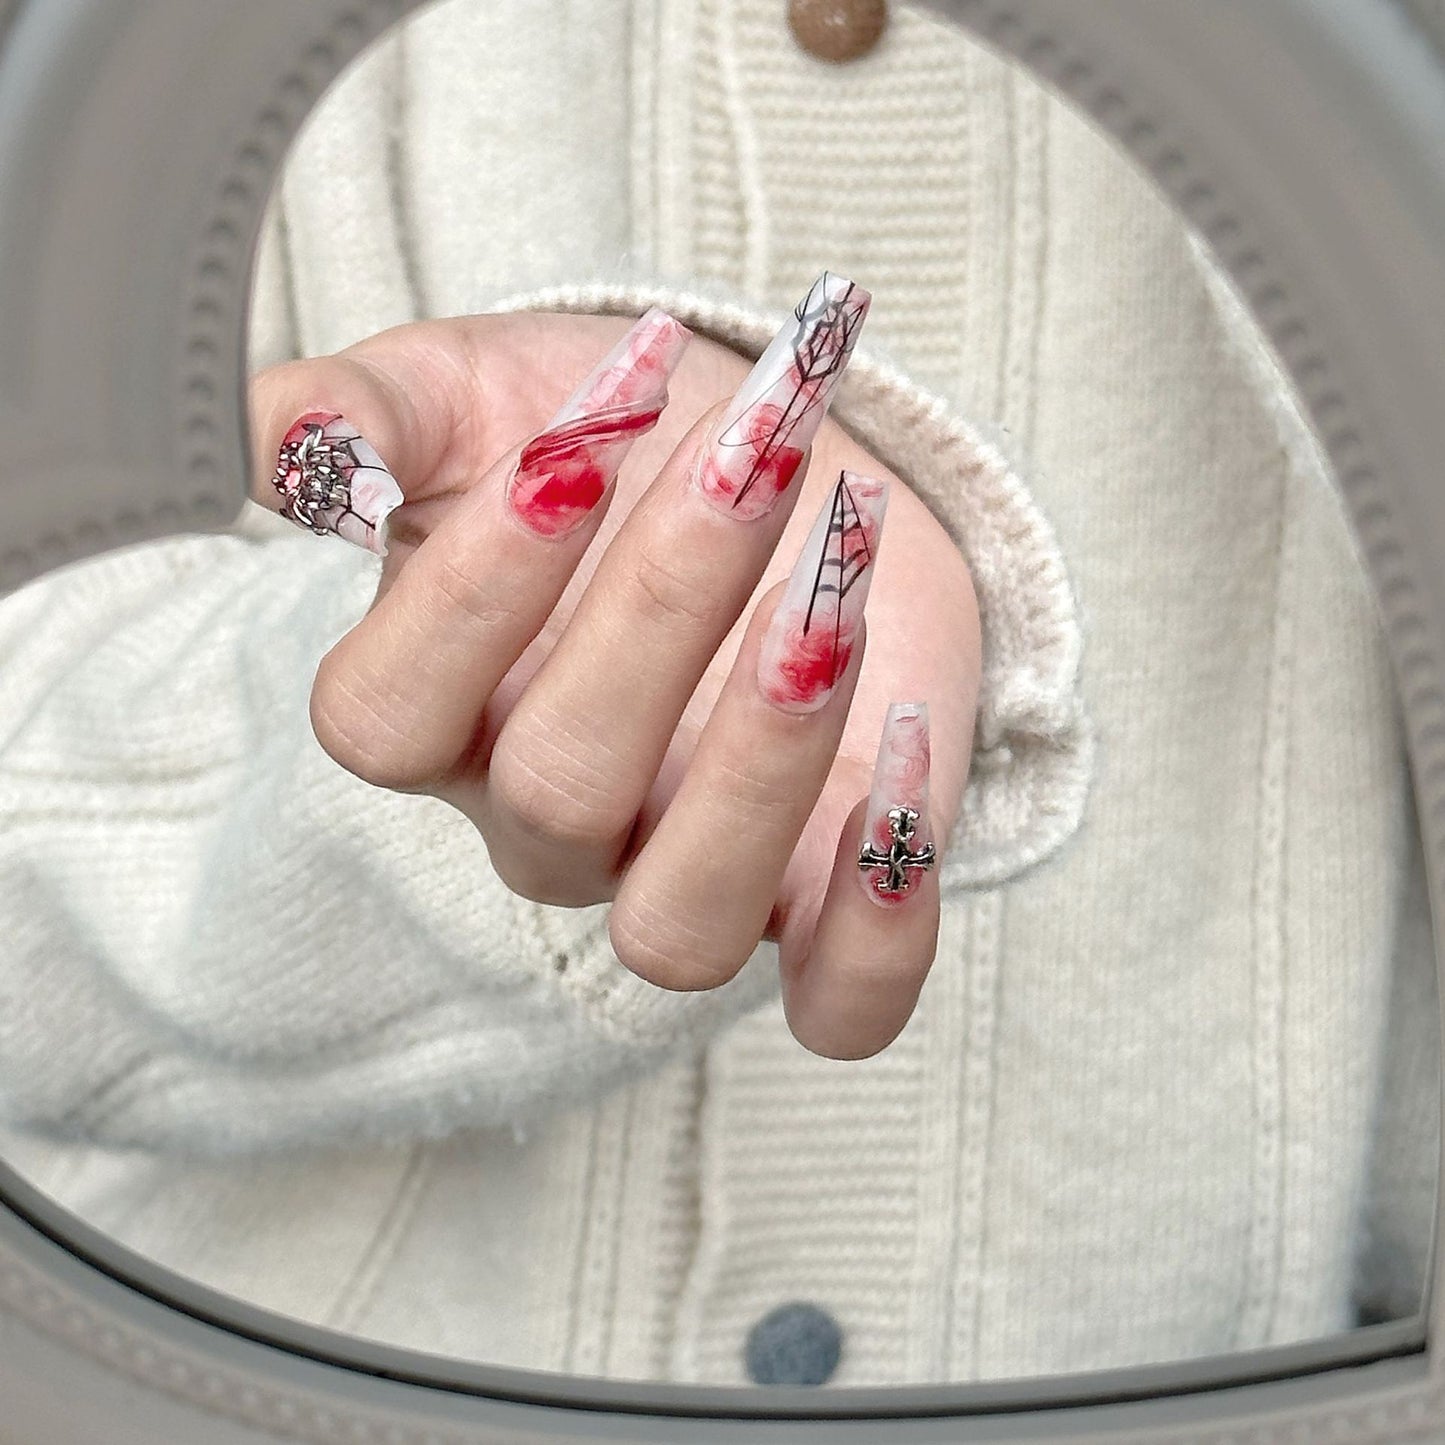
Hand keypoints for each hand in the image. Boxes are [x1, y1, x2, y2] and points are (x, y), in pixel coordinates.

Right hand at [247, 280, 981, 1058]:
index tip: (580, 440)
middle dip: (662, 608)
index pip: (386, 720)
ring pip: (681, 924)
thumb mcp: (479, 394)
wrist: (789, 469)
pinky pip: (838, 1000)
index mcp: (444, 714)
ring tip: (835, 589)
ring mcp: (683, 873)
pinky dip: (885, 923)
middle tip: (755, 451)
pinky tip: (915, 752)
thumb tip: (279, 452)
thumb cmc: (625, 440)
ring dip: (765, 757)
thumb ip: (364, 414)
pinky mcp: (819, 900)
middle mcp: (550, 821)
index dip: (472, 588)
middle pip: (555, 793)